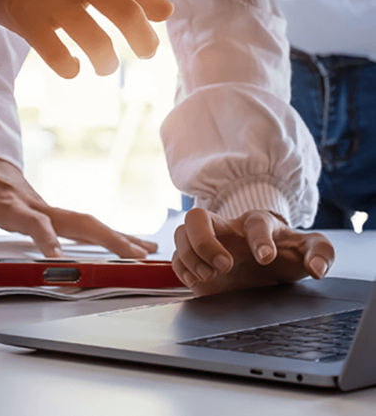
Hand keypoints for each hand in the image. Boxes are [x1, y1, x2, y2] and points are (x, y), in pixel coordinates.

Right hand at [0, 0, 209, 77]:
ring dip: (106, 61)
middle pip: (124, 13)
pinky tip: (72, 68)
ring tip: (104, 65)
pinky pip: (57, 54)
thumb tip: (166, 11)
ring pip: (93, 40)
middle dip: (142, 41)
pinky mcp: (23, 17)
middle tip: (146, 52)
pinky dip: (71, 68)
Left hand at [0, 156, 156, 257]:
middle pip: (71, 218)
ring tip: (148, 251)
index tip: (56, 254)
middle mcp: (31, 201)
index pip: (26, 219)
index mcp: (4, 201)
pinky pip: (84, 221)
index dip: (40, 235)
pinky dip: (112, 232)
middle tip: (129, 254)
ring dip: (116, 235)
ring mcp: (46, 204)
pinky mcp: (53, 208)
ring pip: (85, 218)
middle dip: (101, 237)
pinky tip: (137, 245)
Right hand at [173, 208, 334, 295]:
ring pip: (181, 234)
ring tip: (209, 275)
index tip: (265, 258)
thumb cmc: (286, 254)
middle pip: (197, 217)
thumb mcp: (311, 250)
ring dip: (191, 255)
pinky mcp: (195, 262)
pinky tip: (198, 280)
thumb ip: (321, 253)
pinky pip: (176, 258)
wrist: (269, 267)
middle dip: (206, 241)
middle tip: (225, 264)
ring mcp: (207, 243)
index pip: (254, 222)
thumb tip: (316, 268)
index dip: (259, 239)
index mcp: (257, 223)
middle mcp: (226, 229)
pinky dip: (182, 268)